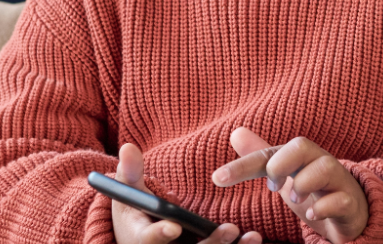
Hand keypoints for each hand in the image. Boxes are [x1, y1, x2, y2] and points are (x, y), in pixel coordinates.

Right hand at [109, 142, 256, 244]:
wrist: (139, 235)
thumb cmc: (136, 211)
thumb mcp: (128, 193)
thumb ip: (130, 172)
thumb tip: (128, 147)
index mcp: (141, 238)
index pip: (149, 239)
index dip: (160, 234)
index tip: (173, 226)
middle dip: (208, 243)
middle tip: (230, 228)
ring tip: (251, 236)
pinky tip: (253, 240)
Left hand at [212, 127, 367, 242]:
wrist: (353, 210)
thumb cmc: (317, 189)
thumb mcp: (286, 174)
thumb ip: (262, 156)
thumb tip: (236, 132)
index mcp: (300, 158)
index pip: (269, 153)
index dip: (242, 164)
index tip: (218, 178)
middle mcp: (318, 163)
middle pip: (301, 146)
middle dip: (280, 163)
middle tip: (272, 186)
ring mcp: (337, 181)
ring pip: (325, 167)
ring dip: (304, 182)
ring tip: (295, 197)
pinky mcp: (350, 202)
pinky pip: (341, 199)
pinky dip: (325, 206)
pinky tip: (313, 213)